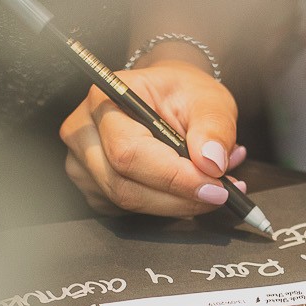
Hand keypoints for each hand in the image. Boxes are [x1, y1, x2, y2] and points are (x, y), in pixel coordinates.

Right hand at [59, 59, 247, 216]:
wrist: (168, 99)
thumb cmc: (182, 94)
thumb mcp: (208, 99)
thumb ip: (213, 128)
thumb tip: (211, 162)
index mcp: (105, 100)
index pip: (129, 152)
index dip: (174, 177)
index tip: (215, 187)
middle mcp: (84, 133)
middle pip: (124, 186)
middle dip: (179, 197)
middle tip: (221, 192)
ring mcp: (84, 164)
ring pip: (128, 202)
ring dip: (177, 203)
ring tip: (212, 185)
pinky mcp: (95, 188)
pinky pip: (129, 211)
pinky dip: (166, 206)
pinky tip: (188, 189)